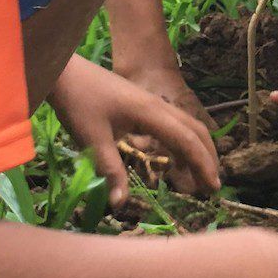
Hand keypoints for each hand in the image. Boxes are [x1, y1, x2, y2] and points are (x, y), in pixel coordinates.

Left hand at [52, 58, 219, 207]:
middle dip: (208, 158)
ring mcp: (152, 102)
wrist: (65, 72)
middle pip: (196, 130)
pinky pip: (174, 122)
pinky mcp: (143, 103)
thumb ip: (111, 171)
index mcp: (150, 113)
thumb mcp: (92, 140)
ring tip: (199, 175)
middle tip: (212, 187)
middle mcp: (158, 106)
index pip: (187, 141)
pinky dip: (183, 141)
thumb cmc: (77, 103)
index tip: (212, 188)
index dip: (202, 165)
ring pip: (187, 124)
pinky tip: (175, 158)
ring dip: (197, 148)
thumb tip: (121, 205)